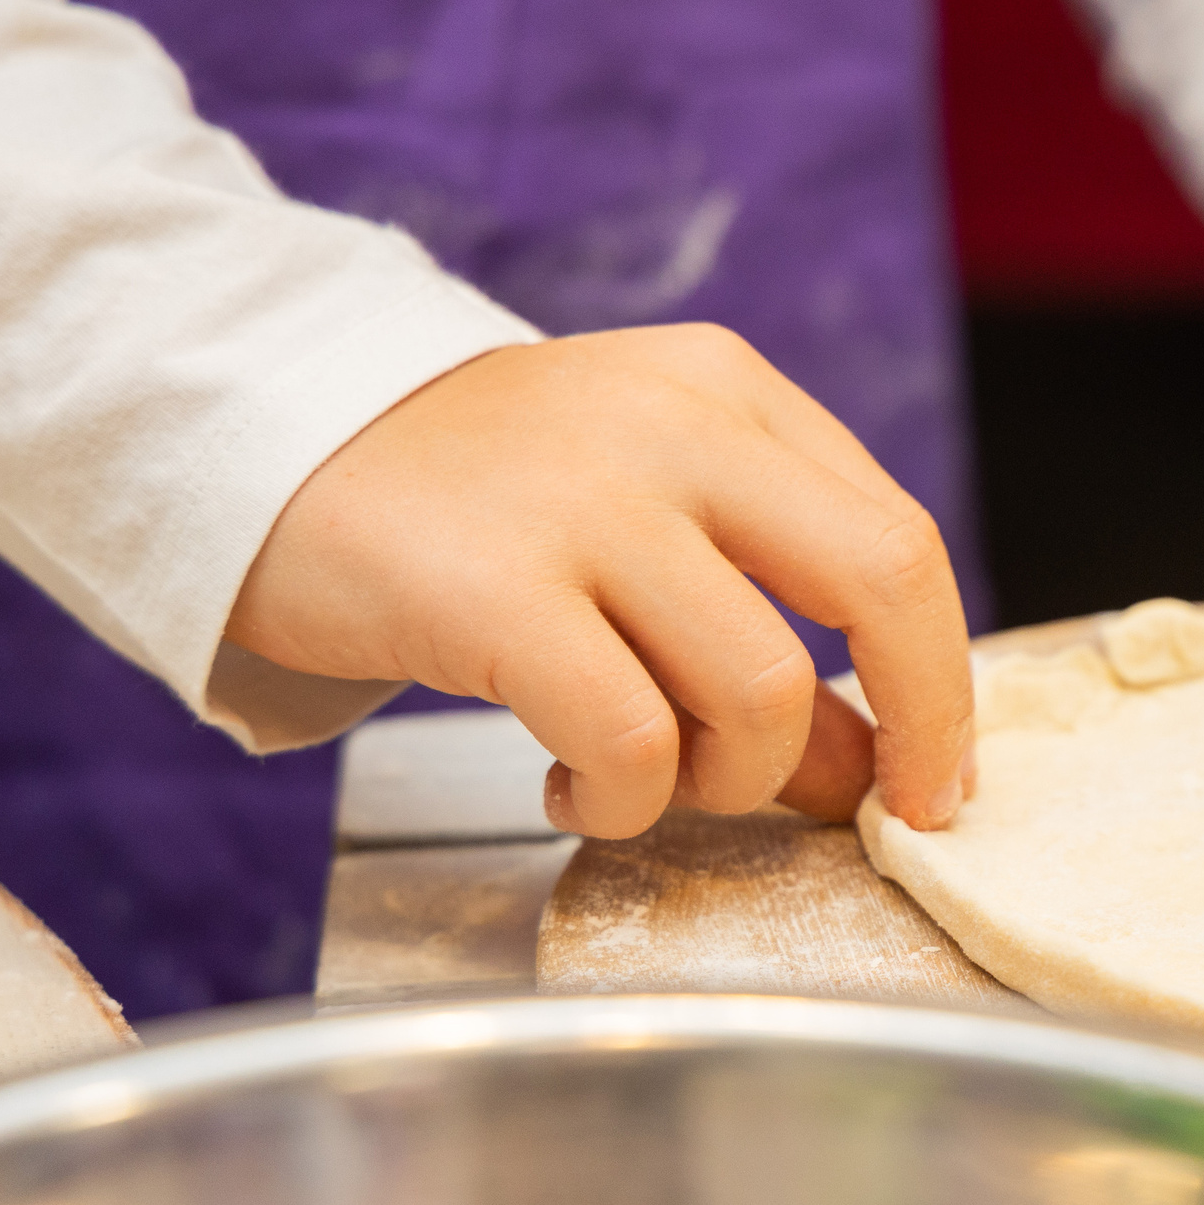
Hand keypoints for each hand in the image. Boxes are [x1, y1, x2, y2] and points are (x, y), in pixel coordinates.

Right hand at [225, 326, 974, 838]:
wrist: (264, 436)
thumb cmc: (474, 498)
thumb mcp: (639, 520)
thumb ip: (754, 622)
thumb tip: (863, 768)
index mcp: (729, 393)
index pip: (898, 539)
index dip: (939, 678)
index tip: (935, 775)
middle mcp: (677, 427)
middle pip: (883, 579)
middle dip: (915, 723)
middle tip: (879, 811)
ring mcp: (586, 501)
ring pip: (758, 689)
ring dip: (724, 780)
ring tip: (647, 780)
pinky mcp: (492, 588)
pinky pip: (631, 739)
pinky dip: (626, 798)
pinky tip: (575, 786)